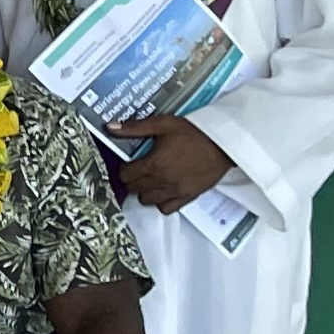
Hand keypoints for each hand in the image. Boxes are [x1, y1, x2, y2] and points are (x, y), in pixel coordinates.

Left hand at [109, 116, 236, 209]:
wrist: (223, 144)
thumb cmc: (193, 132)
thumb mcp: (163, 124)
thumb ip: (135, 128)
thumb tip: (109, 127)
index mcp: (153, 164)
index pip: (125, 175)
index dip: (124, 168)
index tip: (130, 163)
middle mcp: (162, 181)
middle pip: (134, 189)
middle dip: (132, 179)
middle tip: (139, 170)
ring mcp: (175, 192)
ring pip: (147, 200)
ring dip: (145, 191)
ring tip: (151, 179)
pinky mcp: (188, 197)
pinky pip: (166, 209)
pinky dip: (161, 202)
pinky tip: (163, 190)